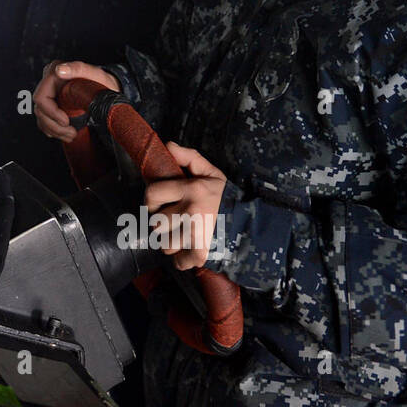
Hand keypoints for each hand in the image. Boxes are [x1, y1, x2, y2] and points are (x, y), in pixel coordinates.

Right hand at [34, 60, 121, 142]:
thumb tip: (59, 70)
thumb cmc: (100, 81)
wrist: (106, 89)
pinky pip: (45, 121)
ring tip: (71, 135)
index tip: (66, 121)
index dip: (51, 112)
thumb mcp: (93, 73)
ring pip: (41, 118)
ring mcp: (48, 96)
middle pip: (40, 110)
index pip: (41, 97)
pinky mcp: (51, 106)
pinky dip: (54, 131)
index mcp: (52, 73)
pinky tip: (65, 134)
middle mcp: (47, 84)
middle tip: (72, 133)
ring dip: (54, 131)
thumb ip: (77, 68)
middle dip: (54, 126)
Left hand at [145, 141, 227, 270]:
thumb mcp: (212, 173)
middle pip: (156, 223)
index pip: (152, 195)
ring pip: (164, 244)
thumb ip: (189, 157)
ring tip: (183, 236)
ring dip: (171, 243)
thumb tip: (168, 146)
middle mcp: (191, 211)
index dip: (151, 201)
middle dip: (161, 224)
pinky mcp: (202, 254)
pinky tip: (190, 250)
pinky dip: (182, 259)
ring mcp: (196, 234)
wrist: (254, 223)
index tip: (158, 204)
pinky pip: (178, 261)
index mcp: (191, 189)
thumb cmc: (228, 198)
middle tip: (173, 221)